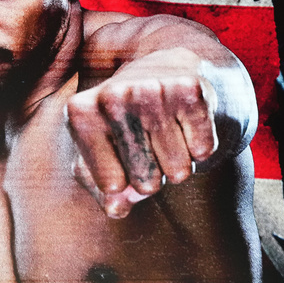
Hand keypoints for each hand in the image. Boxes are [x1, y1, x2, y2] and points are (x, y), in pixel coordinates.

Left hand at [66, 56, 216, 217]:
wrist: (166, 73)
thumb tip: (115, 209)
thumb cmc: (122, 125)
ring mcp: (151, 90)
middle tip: (147, 147)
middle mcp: (111, 97)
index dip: (122, 185)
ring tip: (165, 135)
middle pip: (146, 182)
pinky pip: (203, 151)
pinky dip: (199, 148)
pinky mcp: (190, 90)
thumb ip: (100, 190)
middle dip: (151, 177)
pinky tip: (186, 124)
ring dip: (177, 164)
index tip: (118, 163)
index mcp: (79, 114)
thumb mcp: (98, 155)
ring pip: (178, 170)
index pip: (111, 185)